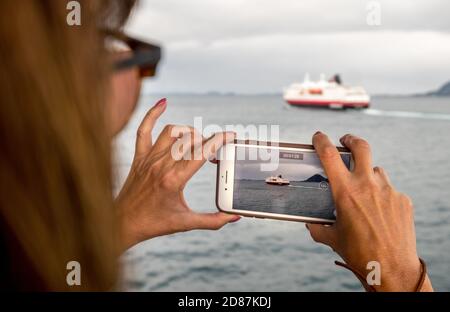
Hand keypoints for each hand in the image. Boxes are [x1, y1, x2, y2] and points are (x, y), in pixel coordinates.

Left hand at [116, 98, 239, 249]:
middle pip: (190, 140)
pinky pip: (144, 129)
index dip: (219, 140)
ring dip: (188, 131)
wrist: (123, 224)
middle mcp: (160, 165)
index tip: (231, 135)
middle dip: (207, 140)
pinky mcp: (139, 157)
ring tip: (197, 140)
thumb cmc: (154, 224)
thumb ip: (212, 220)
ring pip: (172, 132)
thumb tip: (234, 217)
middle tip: (215, 148)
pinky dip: (152, 114)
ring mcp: (148, 158)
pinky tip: (163, 103)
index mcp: (174, 180)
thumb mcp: (186, 223)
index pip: (202, 152)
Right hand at [306, 132, 431, 291]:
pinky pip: (389, 189)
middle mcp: (367, 185)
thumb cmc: (358, 253)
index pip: (329, 155)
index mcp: (345, 191)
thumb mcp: (332, 238)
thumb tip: (310, 223)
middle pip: (361, 147)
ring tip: (364, 190)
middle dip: (351, 139)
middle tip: (346, 141)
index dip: (321, 141)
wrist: (391, 268)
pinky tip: (379, 212)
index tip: (318, 137)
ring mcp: (388, 190)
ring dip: (367, 174)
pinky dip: (381, 195)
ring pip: (376, 170)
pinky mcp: (403, 200)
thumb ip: (317, 227)